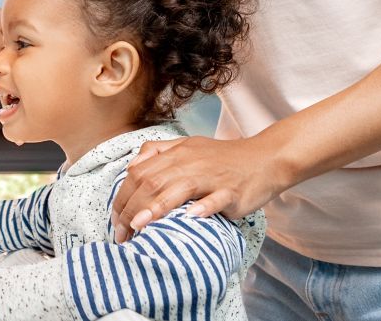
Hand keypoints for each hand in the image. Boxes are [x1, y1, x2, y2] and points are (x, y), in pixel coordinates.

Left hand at [111, 135, 287, 240]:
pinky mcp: (232, 190)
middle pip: (152, 181)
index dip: (122, 196)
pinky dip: (203, 208)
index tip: (115, 219)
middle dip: (131, 207)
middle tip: (121, 233)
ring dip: (156, 207)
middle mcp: (190, 162)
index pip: (139, 172)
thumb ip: (158, 152)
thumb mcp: (188, 147)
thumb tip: (131, 167)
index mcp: (176, 153)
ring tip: (140, 225)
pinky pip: (216, 198)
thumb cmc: (224, 159)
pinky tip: (191, 218)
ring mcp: (211, 176)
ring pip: (178, 188)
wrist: (265, 158)